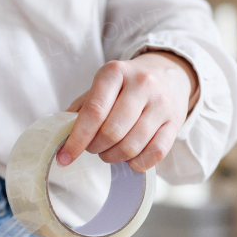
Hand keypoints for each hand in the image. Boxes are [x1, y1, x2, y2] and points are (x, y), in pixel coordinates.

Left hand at [58, 50, 197, 171]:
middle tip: (93, 147)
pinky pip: (155, 154)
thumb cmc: (125, 88)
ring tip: (109, 151)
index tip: (65, 157)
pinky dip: (137, 164)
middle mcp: (142, 84)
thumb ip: (80, 109)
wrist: (168, 77)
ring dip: (114, 157)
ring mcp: (161, 103)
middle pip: (112, 132)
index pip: (94, 111)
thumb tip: (61, 137)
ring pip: (132, 146)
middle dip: (96, 148)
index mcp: (115, 72)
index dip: (77, 139)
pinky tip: (129, 158)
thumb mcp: (101, 87)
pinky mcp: (175, 122)